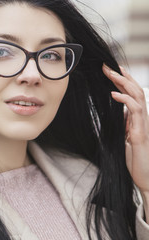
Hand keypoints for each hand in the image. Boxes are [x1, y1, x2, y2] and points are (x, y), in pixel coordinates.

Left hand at [103, 64, 148, 222]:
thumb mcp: (123, 137)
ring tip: (111, 74)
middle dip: (121, 76)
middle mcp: (141, 118)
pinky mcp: (140, 133)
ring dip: (124, 83)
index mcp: (135, 118)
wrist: (144, 177)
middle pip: (135, 90)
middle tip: (107, 66)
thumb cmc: (133, 158)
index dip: (121, 80)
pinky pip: (135, 111)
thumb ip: (122, 124)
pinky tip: (114, 94)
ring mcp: (142, 124)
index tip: (109, 70)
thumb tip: (116, 113)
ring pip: (138, 96)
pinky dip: (125, 100)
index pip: (130, 93)